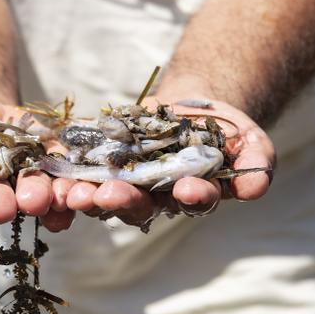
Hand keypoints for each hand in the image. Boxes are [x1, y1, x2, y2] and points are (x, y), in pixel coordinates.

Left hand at [61, 96, 275, 227]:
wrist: (192, 107)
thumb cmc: (226, 130)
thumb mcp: (251, 141)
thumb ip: (257, 164)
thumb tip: (256, 186)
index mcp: (194, 197)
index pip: (195, 203)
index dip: (193, 198)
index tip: (189, 191)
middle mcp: (157, 198)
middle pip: (140, 206)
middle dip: (125, 201)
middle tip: (110, 196)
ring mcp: (127, 182)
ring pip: (105, 196)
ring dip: (88, 196)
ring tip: (75, 192)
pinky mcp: (104, 162)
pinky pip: (84, 170)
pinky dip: (69, 172)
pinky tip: (56, 168)